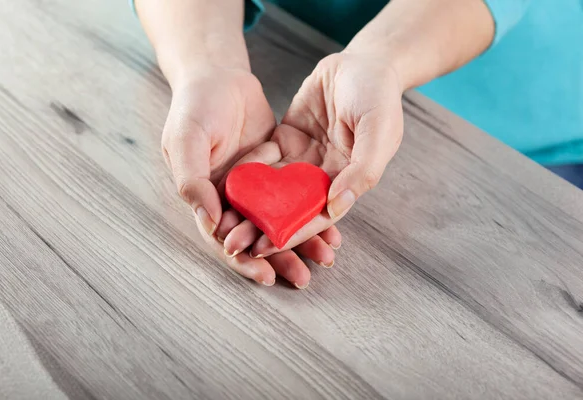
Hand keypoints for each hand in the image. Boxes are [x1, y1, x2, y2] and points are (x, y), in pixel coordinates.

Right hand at [162, 65, 340, 286]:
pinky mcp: (277, 169)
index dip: (244, 259)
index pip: (225, 240)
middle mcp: (232, 198)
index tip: (266, 275)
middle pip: (257, 237)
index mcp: (206, 198)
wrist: (219, 74)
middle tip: (304, 278)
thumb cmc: (194, 107)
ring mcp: (257, 185)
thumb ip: (191, 180)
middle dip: (280, 259)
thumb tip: (210, 222)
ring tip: (326, 257)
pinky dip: (310, 208)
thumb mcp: (185, 140)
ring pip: (280, 219)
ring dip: (301, 239)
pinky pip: (295, 194)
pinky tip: (332, 221)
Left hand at [227, 52, 403, 262]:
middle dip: (263, 227)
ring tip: (224, 223)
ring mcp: (304, 159)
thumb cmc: (378, 95)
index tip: (265, 248)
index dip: (292, 233)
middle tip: (234, 243)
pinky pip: (265, 160)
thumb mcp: (378, 130)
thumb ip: (362, 170)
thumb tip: (336, 206)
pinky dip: (248, 173)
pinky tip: (225, 186)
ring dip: (251, 207)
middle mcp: (323, 176)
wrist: (363, 61)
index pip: (317, 215)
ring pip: (274, 189)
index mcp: (348, 181)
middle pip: (290, 208)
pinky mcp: (288, 140)